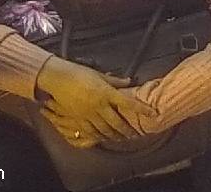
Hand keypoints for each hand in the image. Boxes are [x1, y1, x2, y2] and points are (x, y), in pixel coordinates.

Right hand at [36, 57, 156, 144]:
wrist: (58, 79)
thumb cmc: (78, 73)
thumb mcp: (99, 74)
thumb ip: (115, 81)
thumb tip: (129, 81)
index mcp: (106, 93)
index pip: (128, 102)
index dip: (142, 109)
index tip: (152, 113)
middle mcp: (99, 106)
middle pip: (118, 122)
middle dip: (128, 130)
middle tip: (135, 134)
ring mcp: (89, 114)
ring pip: (105, 130)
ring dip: (116, 135)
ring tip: (122, 138)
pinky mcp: (79, 119)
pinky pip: (92, 132)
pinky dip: (100, 136)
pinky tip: (104, 138)